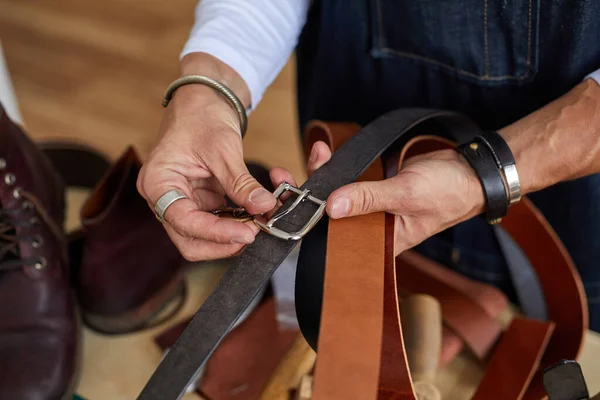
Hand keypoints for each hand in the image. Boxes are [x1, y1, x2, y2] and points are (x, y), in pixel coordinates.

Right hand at [137, 83, 275, 260]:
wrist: (203, 101)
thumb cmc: (201, 117)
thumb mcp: (223, 149)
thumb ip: (242, 182)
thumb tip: (264, 207)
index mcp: (158, 183)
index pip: (184, 222)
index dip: (216, 233)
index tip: (246, 234)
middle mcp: (164, 199)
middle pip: (190, 240)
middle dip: (223, 242)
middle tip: (255, 233)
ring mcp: (182, 202)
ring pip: (204, 237)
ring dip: (232, 235)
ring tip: (260, 222)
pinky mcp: (199, 202)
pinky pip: (217, 223)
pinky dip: (236, 223)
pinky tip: (255, 214)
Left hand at [271, 141, 485, 254]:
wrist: (472, 169)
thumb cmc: (449, 191)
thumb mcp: (406, 195)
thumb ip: (369, 199)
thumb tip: (331, 207)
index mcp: (380, 243)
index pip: (336, 241)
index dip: (310, 226)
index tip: (288, 208)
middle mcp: (372, 228)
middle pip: (329, 216)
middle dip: (305, 199)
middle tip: (282, 181)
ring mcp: (371, 206)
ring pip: (335, 194)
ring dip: (319, 176)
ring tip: (309, 156)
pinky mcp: (373, 185)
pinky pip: (347, 177)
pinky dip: (335, 164)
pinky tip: (324, 152)